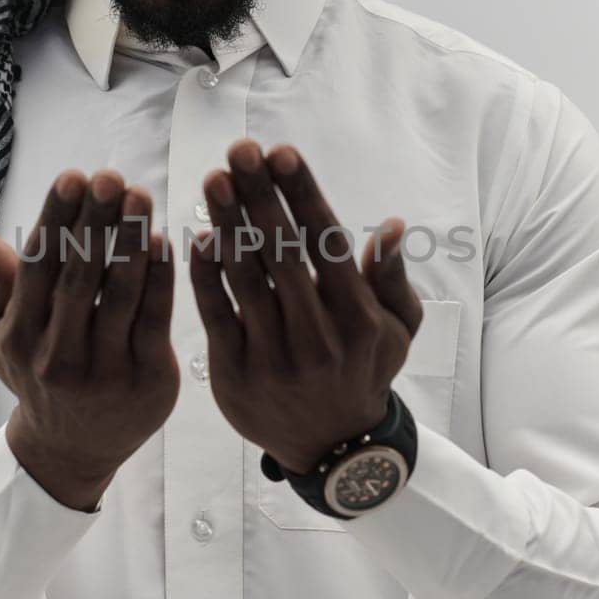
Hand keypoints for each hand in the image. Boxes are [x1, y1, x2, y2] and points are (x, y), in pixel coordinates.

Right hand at [0, 170, 178, 507]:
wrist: (71, 452)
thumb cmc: (38, 374)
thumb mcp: (5, 336)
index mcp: (20, 337)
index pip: (38, 267)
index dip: (56, 220)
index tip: (72, 177)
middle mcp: (57, 356)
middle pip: (80, 276)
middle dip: (97, 221)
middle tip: (111, 176)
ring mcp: (104, 372)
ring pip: (121, 295)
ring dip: (131, 241)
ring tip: (141, 197)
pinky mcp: (148, 381)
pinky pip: (155, 319)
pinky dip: (161, 279)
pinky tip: (165, 240)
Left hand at [189, 140, 423, 473]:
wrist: (332, 447)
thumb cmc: (364, 370)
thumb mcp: (399, 330)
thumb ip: (392, 279)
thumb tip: (393, 227)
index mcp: (358, 318)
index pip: (327, 244)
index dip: (303, 195)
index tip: (283, 152)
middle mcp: (317, 337)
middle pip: (282, 254)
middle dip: (259, 196)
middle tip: (239, 150)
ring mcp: (274, 358)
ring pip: (246, 280)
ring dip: (228, 225)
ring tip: (214, 180)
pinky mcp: (235, 374)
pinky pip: (215, 315)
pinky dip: (206, 275)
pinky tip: (199, 237)